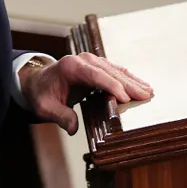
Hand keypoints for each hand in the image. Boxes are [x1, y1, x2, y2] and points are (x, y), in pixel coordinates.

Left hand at [20, 53, 153, 134]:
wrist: (37, 81)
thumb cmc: (41, 93)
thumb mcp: (45, 107)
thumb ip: (60, 116)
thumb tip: (73, 128)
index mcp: (71, 66)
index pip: (96, 75)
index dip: (111, 86)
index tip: (125, 97)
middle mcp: (84, 60)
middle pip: (110, 72)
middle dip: (129, 84)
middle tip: (146, 95)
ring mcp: (92, 61)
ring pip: (116, 70)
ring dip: (132, 81)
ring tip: (148, 91)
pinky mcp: (97, 66)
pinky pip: (115, 72)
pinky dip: (128, 79)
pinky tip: (140, 85)